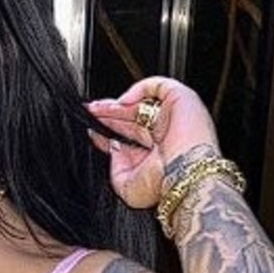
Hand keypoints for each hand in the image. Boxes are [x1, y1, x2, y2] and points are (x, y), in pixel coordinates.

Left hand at [86, 78, 220, 210]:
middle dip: (108, 116)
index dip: (108, 132)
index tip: (91, 130)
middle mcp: (165, 134)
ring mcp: (172, 116)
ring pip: (140, 104)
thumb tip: (111, 146)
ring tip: (96, 109)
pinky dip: (137, 90)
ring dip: (116, 105)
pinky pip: (156, 86)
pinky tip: (121, 103)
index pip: (128, 137)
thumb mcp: (126, 186)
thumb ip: (114, 167)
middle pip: (131, 119)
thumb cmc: (163, 184)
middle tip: (89, 114)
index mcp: (156, 154)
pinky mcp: (180, 98)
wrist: (184, 175)